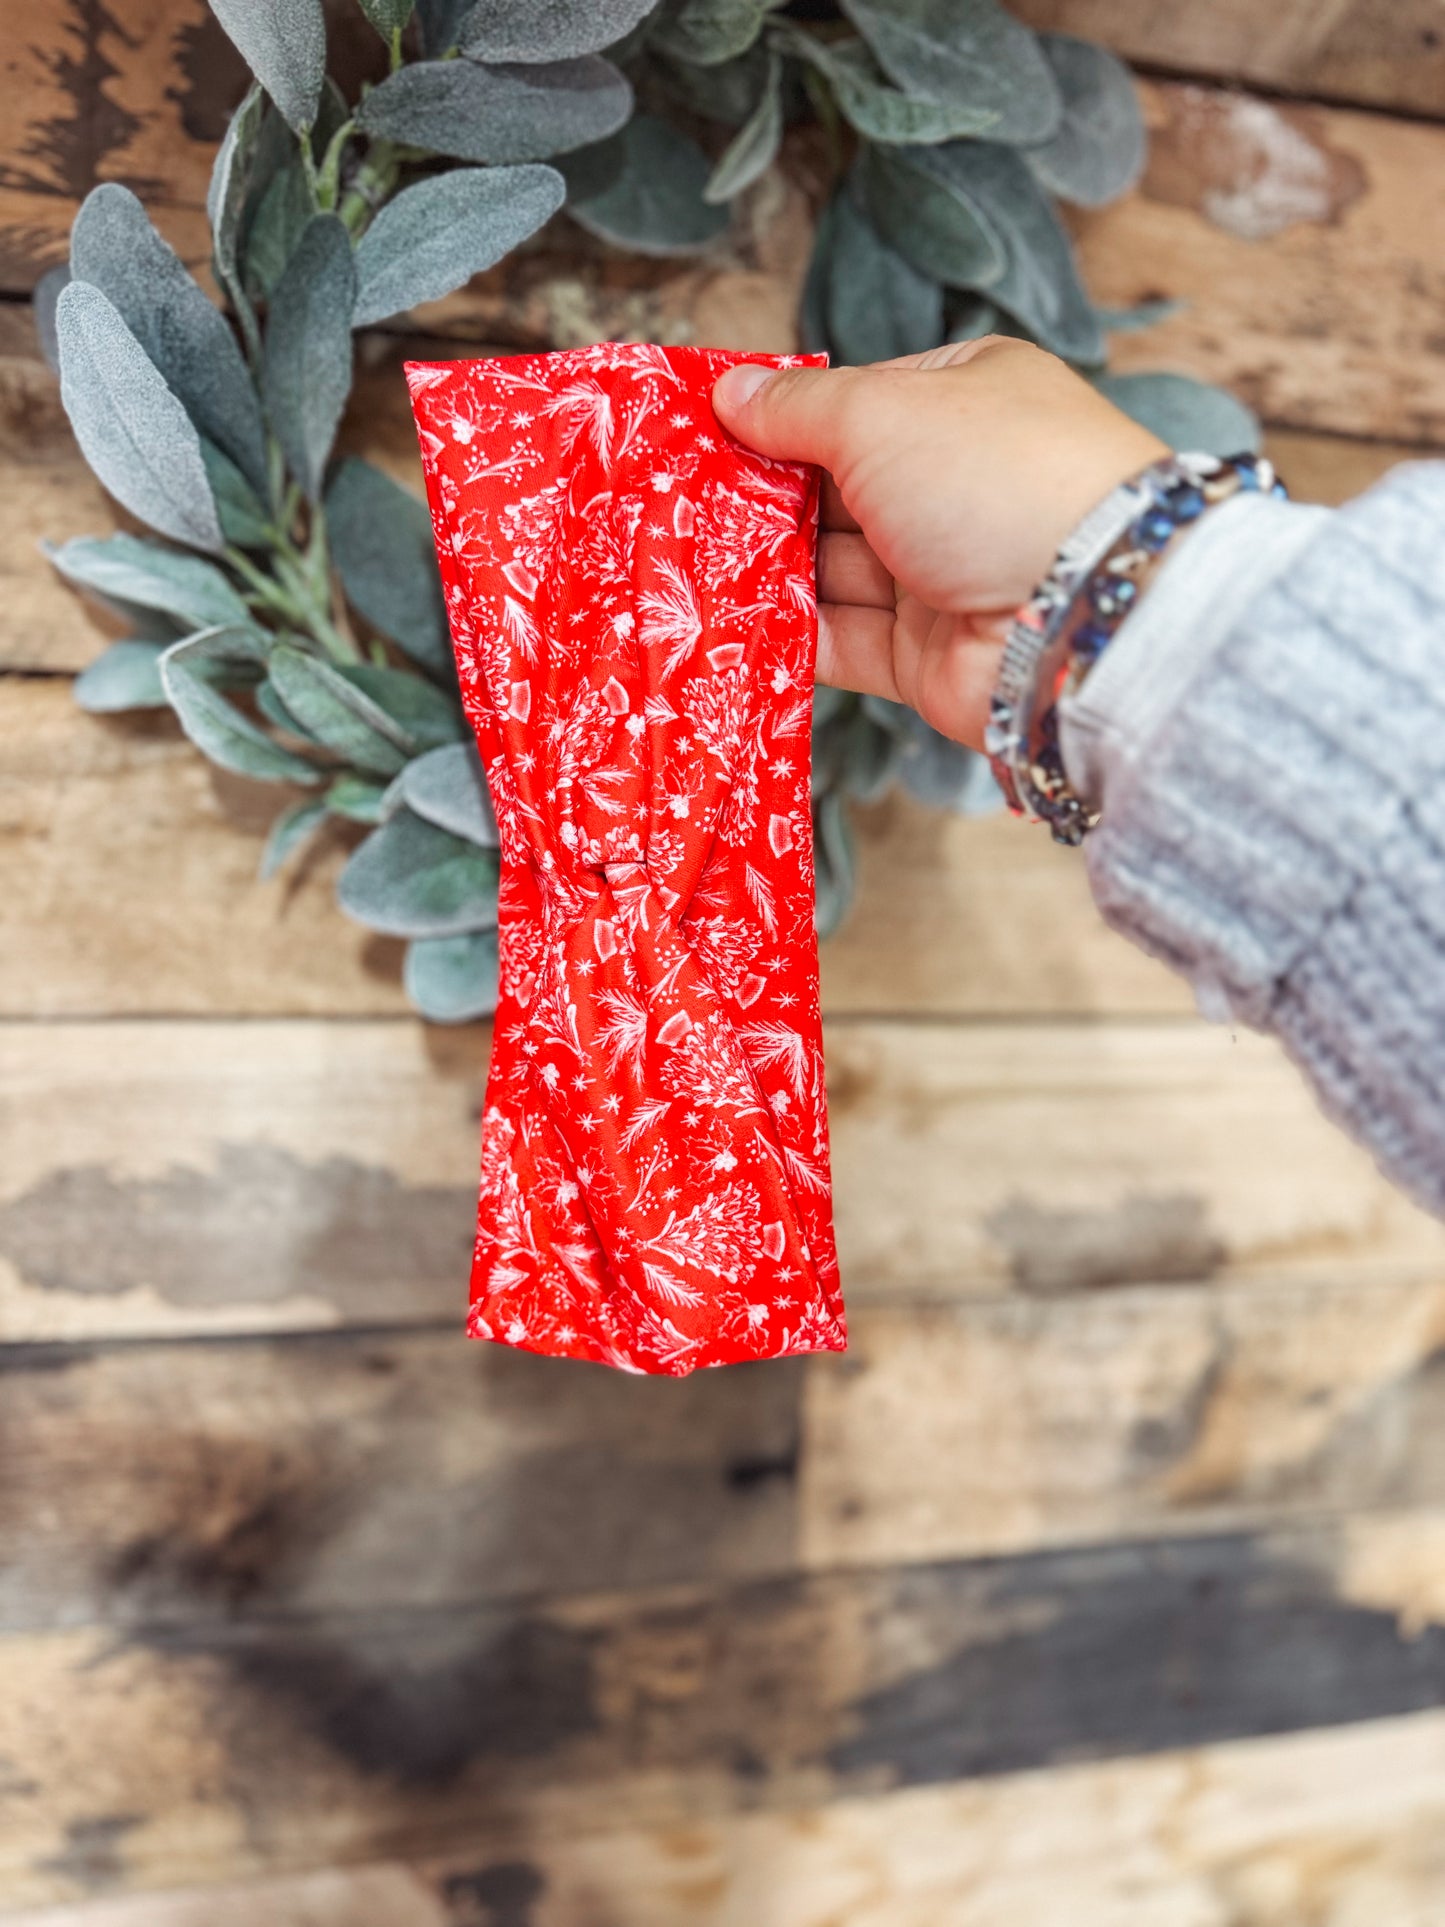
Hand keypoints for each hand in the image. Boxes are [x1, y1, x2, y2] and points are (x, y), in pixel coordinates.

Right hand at [712, 338, 1167, 753]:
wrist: (1081, 616)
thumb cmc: (993, 479)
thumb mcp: (880, 414)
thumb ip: (796, 409)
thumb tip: (731, 392)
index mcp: (963, 400)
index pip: (857, 403)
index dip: (781, 418)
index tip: (705, 433)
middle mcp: (955, 485)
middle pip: (834, 490)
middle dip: (760, 501)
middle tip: (676, 505)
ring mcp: (939, 574)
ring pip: (830, 569)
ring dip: (763, 570)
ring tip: (683, 566)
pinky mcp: (923, 655)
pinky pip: (841, 640)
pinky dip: (788, 635)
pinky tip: (725, 626)